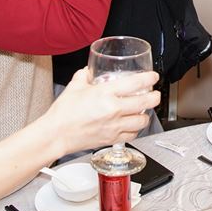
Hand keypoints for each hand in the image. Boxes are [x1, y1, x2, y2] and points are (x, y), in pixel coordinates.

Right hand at [45, 68, 159, 155]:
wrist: (56, 134)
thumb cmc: (63, 113)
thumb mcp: (75, 87)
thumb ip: (84, 76)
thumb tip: (89, 71)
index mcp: (106, 93)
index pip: (136, 83)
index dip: (149, 78)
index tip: (153, 77)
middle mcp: (114, 110)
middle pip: (145, 103)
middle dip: (154, 97)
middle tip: (155, 94)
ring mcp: (115, 126)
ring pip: (142, 121)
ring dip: (146, 115)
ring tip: (144, 111)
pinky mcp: (112, 139)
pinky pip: (132, 134)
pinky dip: (135, 129)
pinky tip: (132, 125)